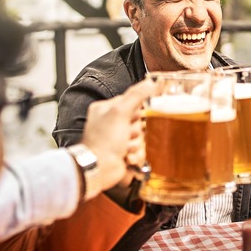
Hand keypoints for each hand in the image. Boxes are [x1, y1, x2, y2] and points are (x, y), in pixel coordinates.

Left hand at [81, 80, 153, 196]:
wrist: (99, 168)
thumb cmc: (103, 140)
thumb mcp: (120, 112)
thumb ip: (136, 95)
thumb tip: (151, 82)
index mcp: (106, 109)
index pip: (131, 102)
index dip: (136, 110)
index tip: (134, 116)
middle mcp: (111, 123)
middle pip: (139, 121)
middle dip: (136, 130)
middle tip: (126, 134)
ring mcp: (118, 139)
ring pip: (141, 137)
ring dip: (136, 144)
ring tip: (124, 148)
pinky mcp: (124, 153)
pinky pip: (141, 150)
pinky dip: (136, 155)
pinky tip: (126, 157)